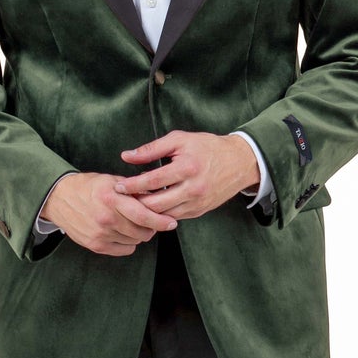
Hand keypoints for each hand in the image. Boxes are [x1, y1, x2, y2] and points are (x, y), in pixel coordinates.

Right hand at [39, 171, 177, 255]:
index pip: (144, 215)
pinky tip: (122, 232)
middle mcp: (106, 218)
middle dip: (151, 227)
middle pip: (142, 231)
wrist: (60, 198)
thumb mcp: (111, 181)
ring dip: (139, 234)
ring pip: (135, 241)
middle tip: (150, 221)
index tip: (171, 223)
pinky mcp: (96, 245)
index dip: (161, 221)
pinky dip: (128, 243)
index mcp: (112, 198)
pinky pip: (124, 250)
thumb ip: (134, 190)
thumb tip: (158, 196)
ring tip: (132, 224)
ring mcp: (100, 234)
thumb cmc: (89, 187)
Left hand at [113, 131, 258, 220]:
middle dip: (136, 203)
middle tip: (121, 199)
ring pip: (164, 215)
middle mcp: (193, 189)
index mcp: (187, 167)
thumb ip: (152, 149)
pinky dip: (160, 214)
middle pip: (156, 203)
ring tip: (132, 204)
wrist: (239, 162)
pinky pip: (174, 217)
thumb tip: (127, 156)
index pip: (153, 180)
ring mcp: (197, 203)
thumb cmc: (207, 147)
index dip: (133, 185)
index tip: (118, 186)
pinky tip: (150, 207)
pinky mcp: (200, 211)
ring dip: (146, 211)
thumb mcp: (180, 140)